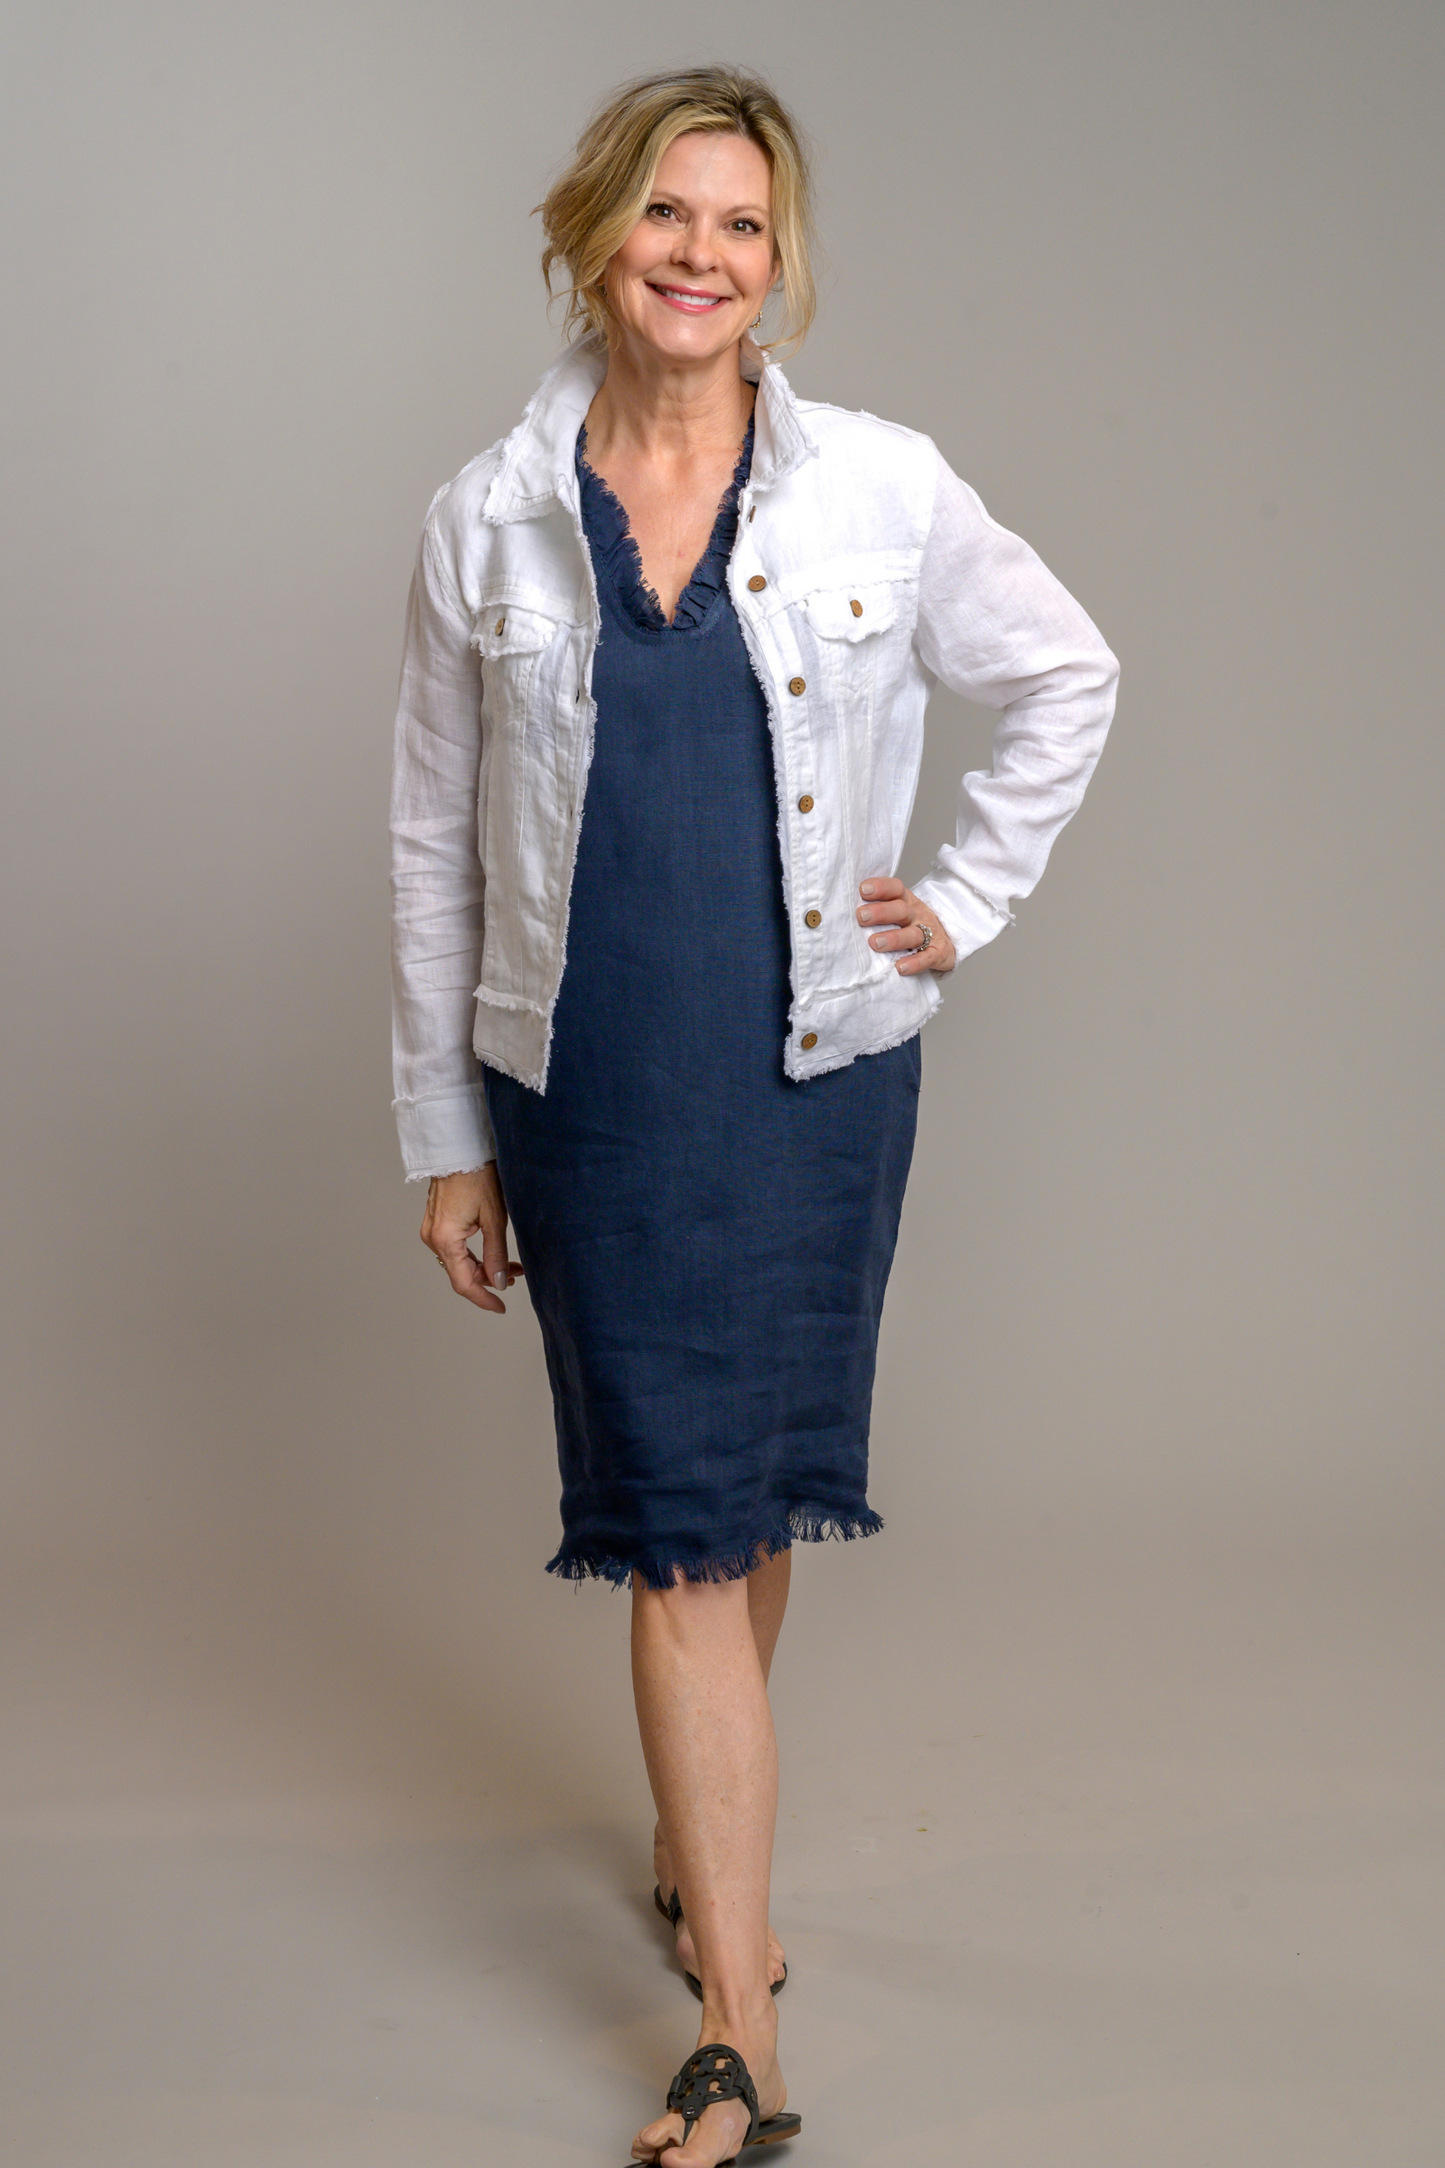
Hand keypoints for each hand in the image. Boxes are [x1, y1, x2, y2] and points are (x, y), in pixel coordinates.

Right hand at [420, 1164, 523, 1313]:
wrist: (459, 1147)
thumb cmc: (477, 1175)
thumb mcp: (494, 1218)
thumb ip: (496, 1254)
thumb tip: (500, 1282)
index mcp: (445, 1239)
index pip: (463, 1283)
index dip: (483, 1298)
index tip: (500, 1308)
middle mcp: (432, 1238)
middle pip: (460, 1273)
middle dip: (489, 1279)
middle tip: (518, 1276)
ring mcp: (431, 1230)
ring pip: (458, 1261)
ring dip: (483, 1266)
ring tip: (511, 1265)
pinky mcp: (436, 1222)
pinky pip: (454, 1248)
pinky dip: (473, 1254)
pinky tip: (492, 1253)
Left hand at [857, 877, 955, 975]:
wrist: (946, 941)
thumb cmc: (911, 926)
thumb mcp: (898, 912)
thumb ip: (876, 910)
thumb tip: (843, 911)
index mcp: (906, 902)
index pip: (896, 889)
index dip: (881, 887)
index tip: (863, 890)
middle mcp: (917, 915)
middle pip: (901, 910)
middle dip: (881, 912)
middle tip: (861, 916)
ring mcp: (930, 934)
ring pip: (912, 934)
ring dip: (894, 938)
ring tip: (875, 943)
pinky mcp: (938, 953)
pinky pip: (927, 958)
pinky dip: (915, 963)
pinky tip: (900, 968)